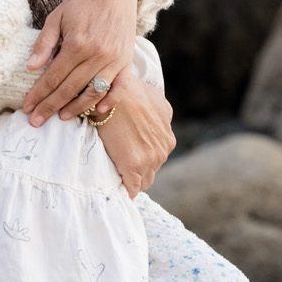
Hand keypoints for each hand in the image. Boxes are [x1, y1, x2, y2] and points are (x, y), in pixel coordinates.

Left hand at [22, 0, 138, 126]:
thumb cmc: (81, 3)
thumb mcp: (57, 17)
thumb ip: (44, 43)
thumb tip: (30, 68)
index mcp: (77, 44)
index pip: (53, 77)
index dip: (38, 94)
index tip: (27, 107)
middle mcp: (96, 55)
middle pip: (69, 88)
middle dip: (50, 106)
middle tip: (36, 121)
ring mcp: (114, 60)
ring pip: (93, 92)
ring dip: (76, 108)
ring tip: (61, 117)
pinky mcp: (126, 61)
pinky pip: (119, 87)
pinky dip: (109, 101)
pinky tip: (97, 112)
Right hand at [96, 71, 174, 196]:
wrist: (114, 91)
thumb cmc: (130, 91)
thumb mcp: (157, 100)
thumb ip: (162, 116)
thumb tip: (161, 121)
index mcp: (168, 139)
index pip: (157, 159)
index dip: (144, 160)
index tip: (132, 159)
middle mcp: (162, 151)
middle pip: (152, 171)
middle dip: (139, 170)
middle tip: (122, 167)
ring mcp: (150, 160)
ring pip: (143, 181)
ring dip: (133, 179)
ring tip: (118, 177)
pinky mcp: (133, 166)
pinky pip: (132, 188)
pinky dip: (126, 190)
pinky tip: (118, 191)